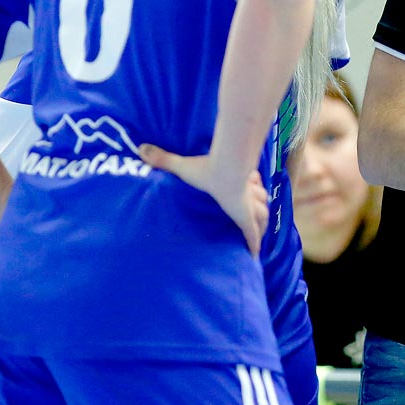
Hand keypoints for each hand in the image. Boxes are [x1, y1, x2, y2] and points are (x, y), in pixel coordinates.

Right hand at [139, 144, 269, 255]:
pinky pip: (253, 235)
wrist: (225, 171)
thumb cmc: (207, 168)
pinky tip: (254, 256)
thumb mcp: (182, 165)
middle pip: (261, 198)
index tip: (248, 185)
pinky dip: (254, 245)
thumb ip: (164, 159)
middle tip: (257, 212)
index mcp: (234, 182)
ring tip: (259, 230)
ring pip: (263, 214)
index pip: (246, 183)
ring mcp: (249, 208)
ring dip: (261, 221)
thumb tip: (141, 148)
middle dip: (260, 203)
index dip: (249, 185)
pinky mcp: (247, 221)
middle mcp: (245, 194)